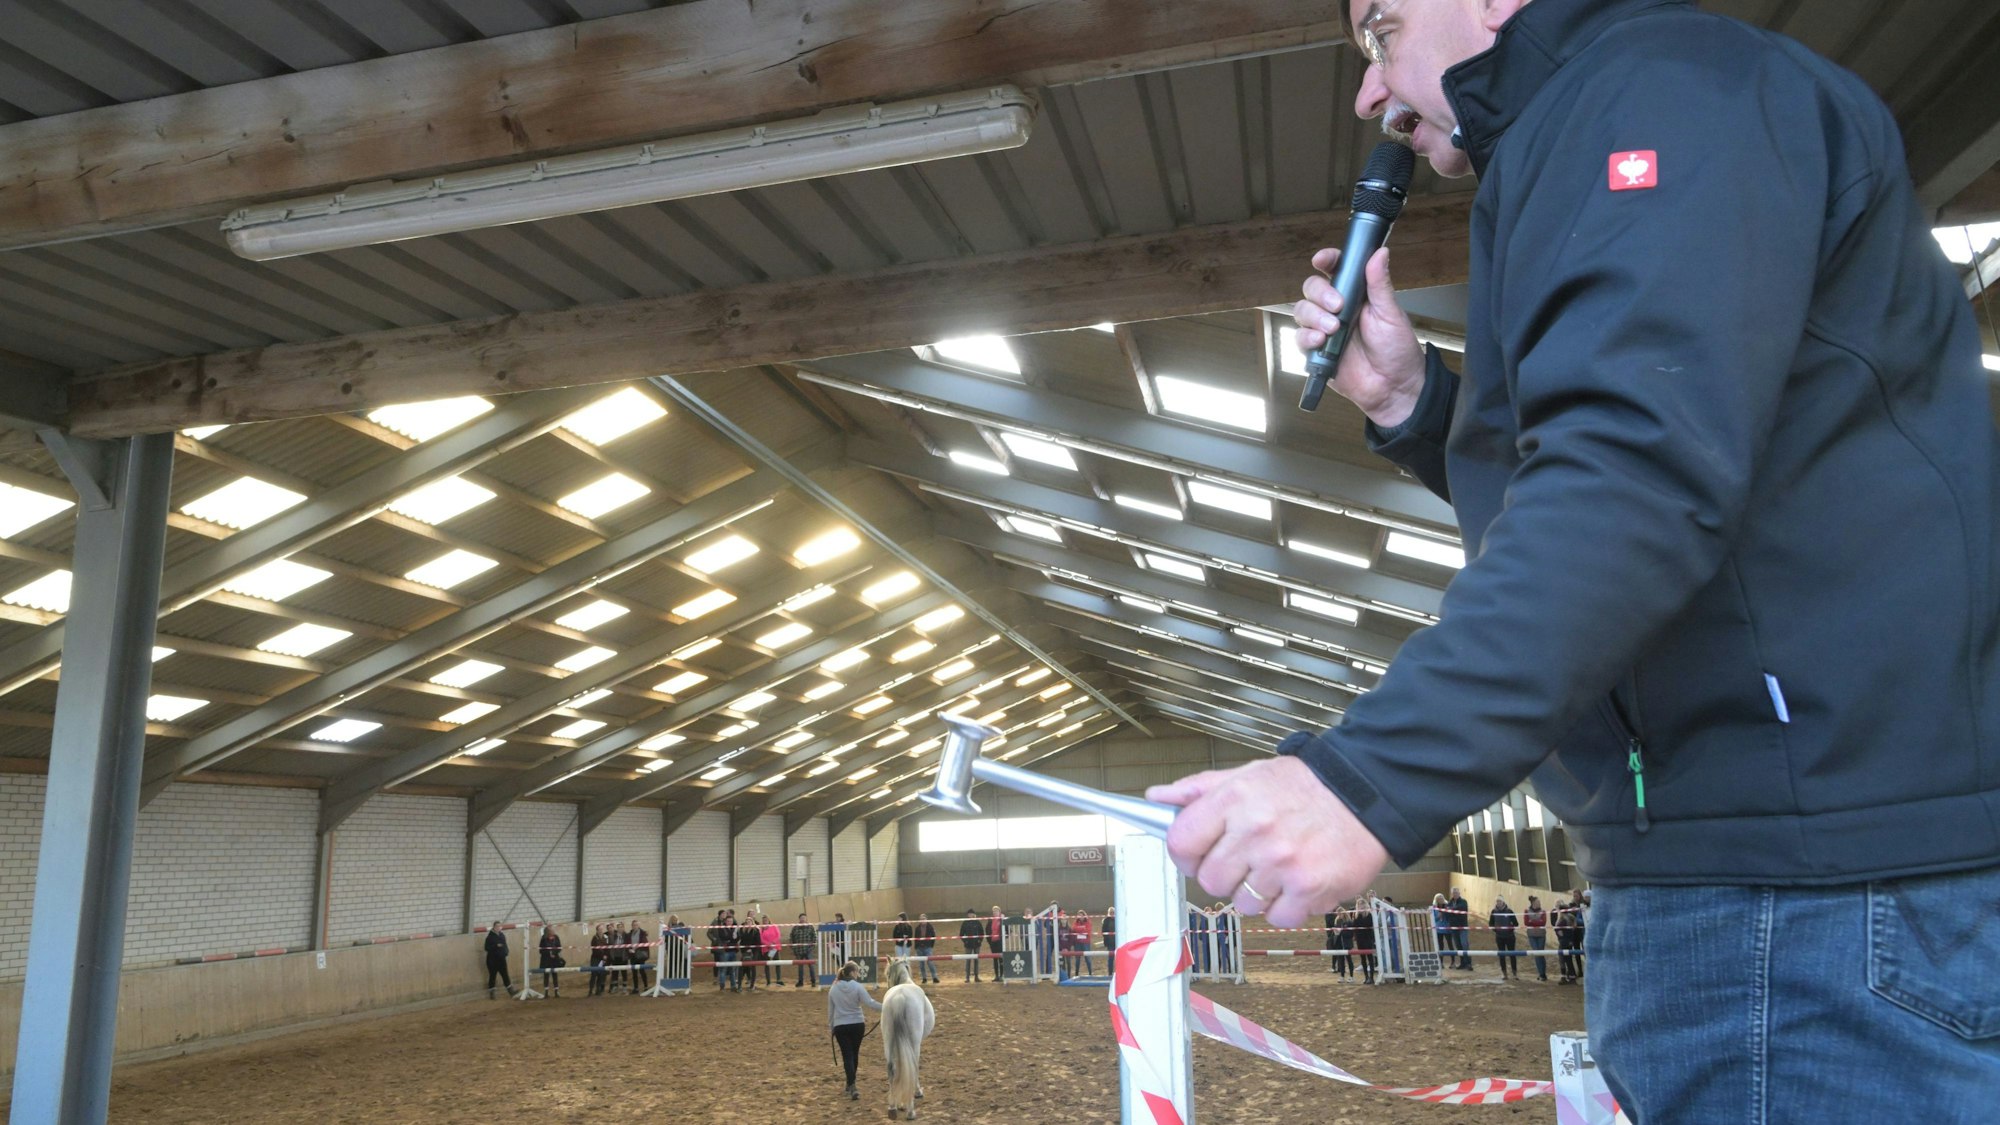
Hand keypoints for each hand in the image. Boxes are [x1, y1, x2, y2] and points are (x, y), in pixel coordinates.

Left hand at [1145, 757, 1388, 929]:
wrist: (1368, 792)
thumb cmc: (1308, 786)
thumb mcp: (1249, 774)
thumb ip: (1200, 789)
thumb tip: (1157, 798)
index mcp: (1234, 800)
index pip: (1181, 843)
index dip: (1186, 853)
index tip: (1199, 853)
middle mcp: (1255, 833)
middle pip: (1209, 881)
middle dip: (1225, 874)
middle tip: (1248, 858)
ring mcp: (1283, 864)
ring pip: (1243, 904)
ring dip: (1258, 892)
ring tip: (1280, 866)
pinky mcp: (1310, 890)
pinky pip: (1277, 918)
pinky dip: (1287, 906)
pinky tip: (1299, 881)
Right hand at [1291, 247, 1427, 427]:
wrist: (1393, 387)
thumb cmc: (1397, 350)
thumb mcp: (1390, 314)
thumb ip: (1380, 284)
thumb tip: (1380, 253)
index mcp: (1355, 295)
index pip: (1335, 270)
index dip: (1326, 261)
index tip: (1322, 260)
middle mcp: (1336, 309)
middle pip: (1312, 288)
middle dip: (1320, 294)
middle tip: (1338, 306)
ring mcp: (1324, 330)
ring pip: (1302, 311)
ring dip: (1313, 317)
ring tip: (1333, 329)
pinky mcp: (1316, 352)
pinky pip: (1299, 339)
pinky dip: (1306, 338)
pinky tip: (1320, 342)